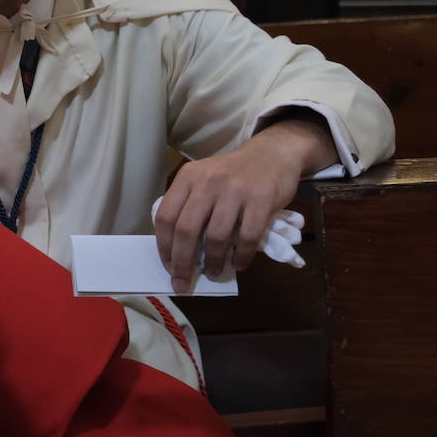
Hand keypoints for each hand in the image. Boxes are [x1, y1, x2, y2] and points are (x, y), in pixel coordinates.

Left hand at [154, 116, 334, 293]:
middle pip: (186, 230)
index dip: (164, 247)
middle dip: (182, 263)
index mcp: (188, 177)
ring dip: (212, 262)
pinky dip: (241, 257)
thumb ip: (190, 206)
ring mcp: (235, 190)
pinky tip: (238, 264)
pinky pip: (247, 237)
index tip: (168, 267)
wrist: (272, 154)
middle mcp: (208, 182)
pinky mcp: (261, 199)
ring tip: (213, 273)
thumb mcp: (204, 179)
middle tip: (183, 283)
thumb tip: (180, 252)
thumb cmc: (233, 174)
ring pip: (216, 237)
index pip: (165, 217)